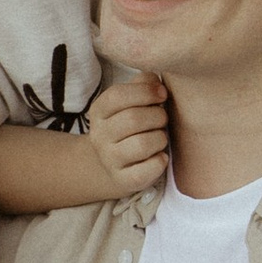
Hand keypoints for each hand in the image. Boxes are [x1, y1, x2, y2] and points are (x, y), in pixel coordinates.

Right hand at [90, 77, 167, 199]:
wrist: (114, 164)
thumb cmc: (131, 125)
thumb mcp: (131, 100)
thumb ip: (143, 84)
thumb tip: (156, 82)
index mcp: (99, 111)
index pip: (118, 95)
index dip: (146, 92)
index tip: (162, 94)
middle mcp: (99, 136)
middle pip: (133, 119)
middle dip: (158, 116)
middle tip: (162, 119)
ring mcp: (110, 160)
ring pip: (142, 144)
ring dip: (160, 138)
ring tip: (159, 137)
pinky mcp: (124, 180)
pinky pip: (149, 169)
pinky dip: (160, 161)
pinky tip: (159, 156)